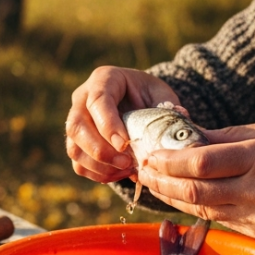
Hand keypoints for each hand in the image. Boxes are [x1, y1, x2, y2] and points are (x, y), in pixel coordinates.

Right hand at [66, 67, 181, 183]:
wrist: (138, 102)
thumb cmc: (149, 96)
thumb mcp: (161, 94)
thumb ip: (168, 106)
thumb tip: (180, 116)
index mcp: (104, 79)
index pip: (97, 101)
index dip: (108, 125)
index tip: (124, 145)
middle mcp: (82, 98)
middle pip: (76, 126)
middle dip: (100, 150)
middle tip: (126, 163)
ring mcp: (76, 121)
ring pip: (74, 147)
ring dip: (99, 166)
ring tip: (126, 171)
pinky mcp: (78, 143)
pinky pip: (78, 164)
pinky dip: (98, 174)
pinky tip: (120, 174)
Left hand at [137, 121, 254, 241]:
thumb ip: (229, 137)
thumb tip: (187, 135)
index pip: (201, 162)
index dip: (169, 161)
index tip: (149, 154)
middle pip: (195, 192)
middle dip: (162, 182)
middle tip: (143, 171)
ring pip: (202, 210)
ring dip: (173, 198)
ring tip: (155, 183)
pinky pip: (220, 220)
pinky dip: (198, 208)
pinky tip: (183, 197)